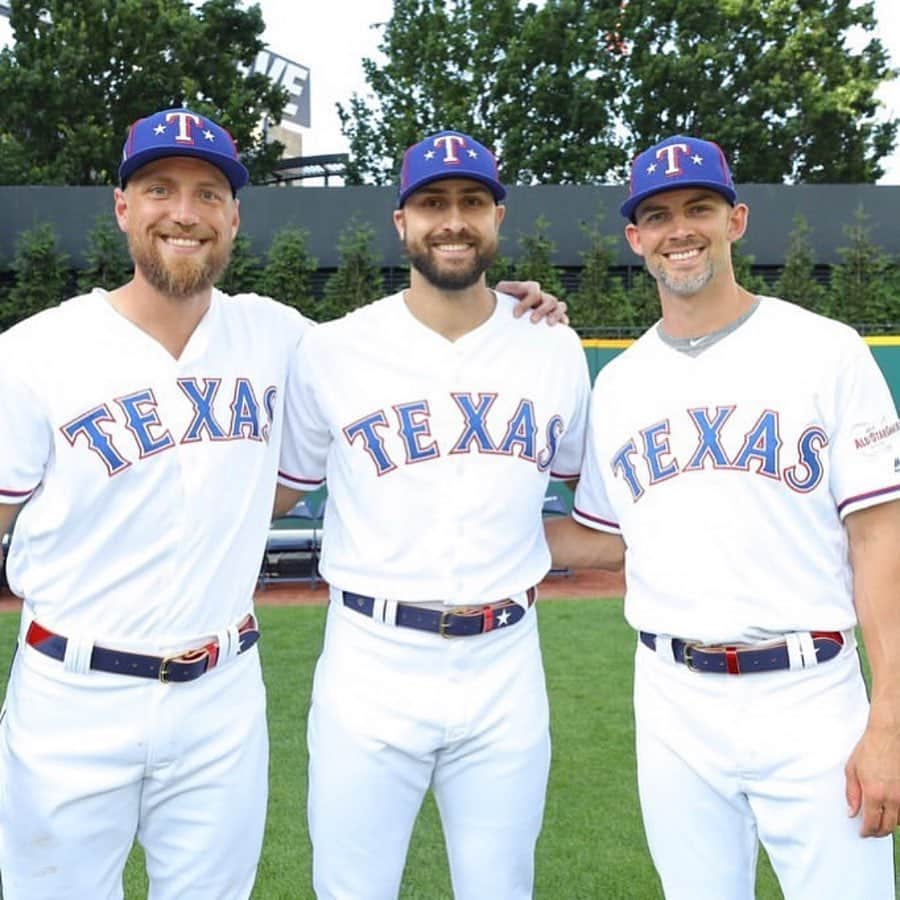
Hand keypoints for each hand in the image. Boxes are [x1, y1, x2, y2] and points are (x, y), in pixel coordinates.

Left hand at [496, 280, 568, 325]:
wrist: (507, 312)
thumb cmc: (504, 302)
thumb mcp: (502, 293)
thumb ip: (503, 289)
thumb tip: (497, 288)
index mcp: (530, 289)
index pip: (533, 291)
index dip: (526, 302)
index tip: (516, 315)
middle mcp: (542, 296)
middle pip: (549, 299)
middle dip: (541, 310)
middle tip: (532, 321)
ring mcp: (549, 306)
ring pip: (560, 305)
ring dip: (555, 314)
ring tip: (549, 324)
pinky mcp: (554, 316)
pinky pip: (563, 315)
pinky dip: (563, 319)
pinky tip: (562, 325)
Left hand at [845, 719, 899, 836]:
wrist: (888, 735)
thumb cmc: (869, 749)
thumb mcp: (852, 770)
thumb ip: (852, 794)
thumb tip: (852, 812)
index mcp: (874, 793)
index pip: (872, 823)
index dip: (867, 831)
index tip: (863, 833)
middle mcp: (892, 798)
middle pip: (888, 826)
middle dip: (878, 832)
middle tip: (871, 831)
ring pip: (899, 821)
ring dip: (890, 825)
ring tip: (880, 823)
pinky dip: (899, 816)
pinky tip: (892, 813)